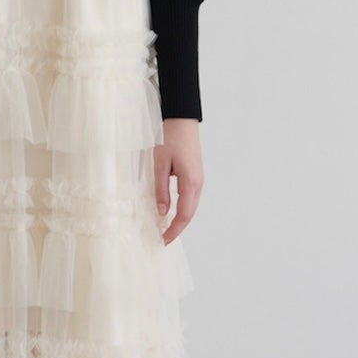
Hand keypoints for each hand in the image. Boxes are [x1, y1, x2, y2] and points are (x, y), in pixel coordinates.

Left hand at [153, 118, 202, 243]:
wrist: (182, 117)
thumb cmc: (170, 137)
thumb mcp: (160, 164)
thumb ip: (160, 189)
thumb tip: (162, 212)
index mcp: (191, 183)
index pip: (183, 215)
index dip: (173, 230)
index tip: (163, 241)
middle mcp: (198, 183)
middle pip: (190, 214)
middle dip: (177, 229)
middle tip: (163, 239)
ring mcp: (198, 178)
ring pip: (191, 206)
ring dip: (180, 219)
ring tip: (166, 229)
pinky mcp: (194, 173)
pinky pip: (190, 197)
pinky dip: (182, 208)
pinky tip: (172, 211)